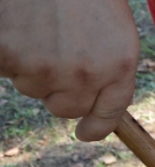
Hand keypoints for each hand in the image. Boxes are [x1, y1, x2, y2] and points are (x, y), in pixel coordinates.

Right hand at [0, 0, 139, 140]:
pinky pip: (6, 69)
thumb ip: (107, 64)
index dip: (96, 126)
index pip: (110, 112)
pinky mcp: (9, 56)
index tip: (85, 133)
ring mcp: (46, 67)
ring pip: (32, 87)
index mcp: (120, 62)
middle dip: (57, 88)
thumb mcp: (109, 23)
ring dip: (30, 64)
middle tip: (53, 50)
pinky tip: (17, 23)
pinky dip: (7, 52)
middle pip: (65, 107)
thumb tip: (90, 106)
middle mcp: (87, 72)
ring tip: (36, 25)